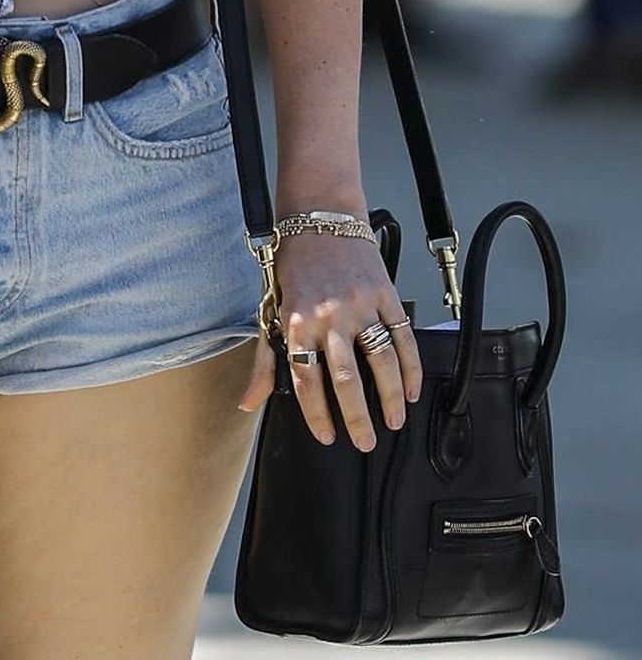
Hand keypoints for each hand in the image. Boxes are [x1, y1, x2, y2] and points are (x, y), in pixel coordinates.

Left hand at [236, 233, 422, 449]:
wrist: (319, 216)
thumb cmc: (293, 265)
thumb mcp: (270, 309)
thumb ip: (264, 360)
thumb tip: (248, 403)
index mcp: (296, 322)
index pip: (306, 380)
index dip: (317, 415)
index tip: (327, 437)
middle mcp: (329, 316)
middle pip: (346, 380)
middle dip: (358, 418)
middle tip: (365, 442)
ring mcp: (360, 305)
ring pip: (381, 362)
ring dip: (391, 398)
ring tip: (394, 421)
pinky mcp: (385, 294)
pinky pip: (403, 337)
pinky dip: (411, 368)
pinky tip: (412, 389)